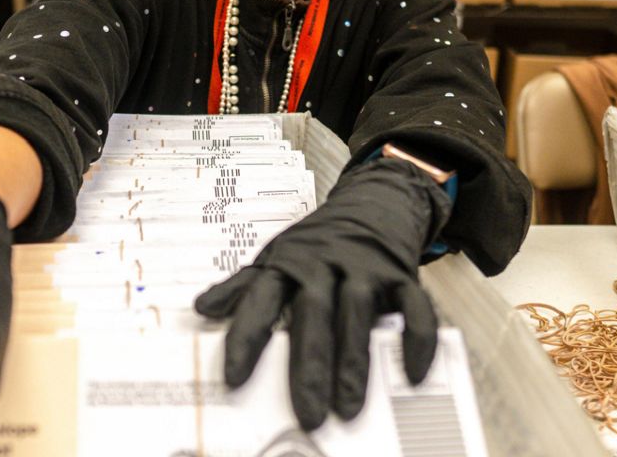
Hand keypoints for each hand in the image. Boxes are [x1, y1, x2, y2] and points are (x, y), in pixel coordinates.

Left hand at [194, 158, 451, 430]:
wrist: (372, 202)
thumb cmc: (318, 243)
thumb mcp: (276, 257)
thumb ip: (243, 287)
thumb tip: (202, 309)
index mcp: (286, 264)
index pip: (259, 302)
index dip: (245, 339)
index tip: (234, 378)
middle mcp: (323, 264)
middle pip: (312, 315)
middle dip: (309, 366)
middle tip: (307, 414)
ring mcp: (363, 268)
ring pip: (357, 314)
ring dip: (354, 363)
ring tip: (348, 407)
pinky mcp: (399, 273)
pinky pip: (412, 307)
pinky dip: (414, 339)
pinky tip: (410, 374)